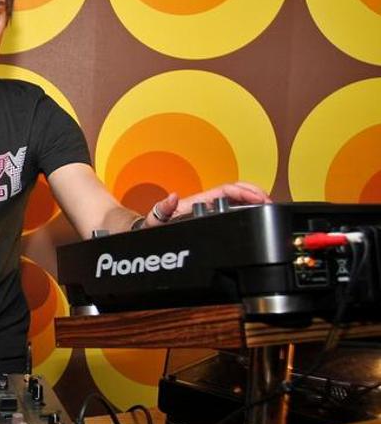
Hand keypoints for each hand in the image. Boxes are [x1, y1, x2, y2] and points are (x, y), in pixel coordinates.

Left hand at [147, 182, 271, 224]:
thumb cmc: (155, 224)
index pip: (226, 191)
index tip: (258, 197)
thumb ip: (162, 208)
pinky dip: (248, 213)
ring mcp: (211, 212)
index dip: (243, 192)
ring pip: (239, 203)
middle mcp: (207, 204)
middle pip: (237, 194)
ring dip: (255, 203)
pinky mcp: (213, 220)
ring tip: (269, 210)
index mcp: (198, 201)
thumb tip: (172, 197)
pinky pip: (234, 213)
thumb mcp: (156, 218)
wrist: (152, 233)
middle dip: (256, 195)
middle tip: (271, 204)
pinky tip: (258, 218)